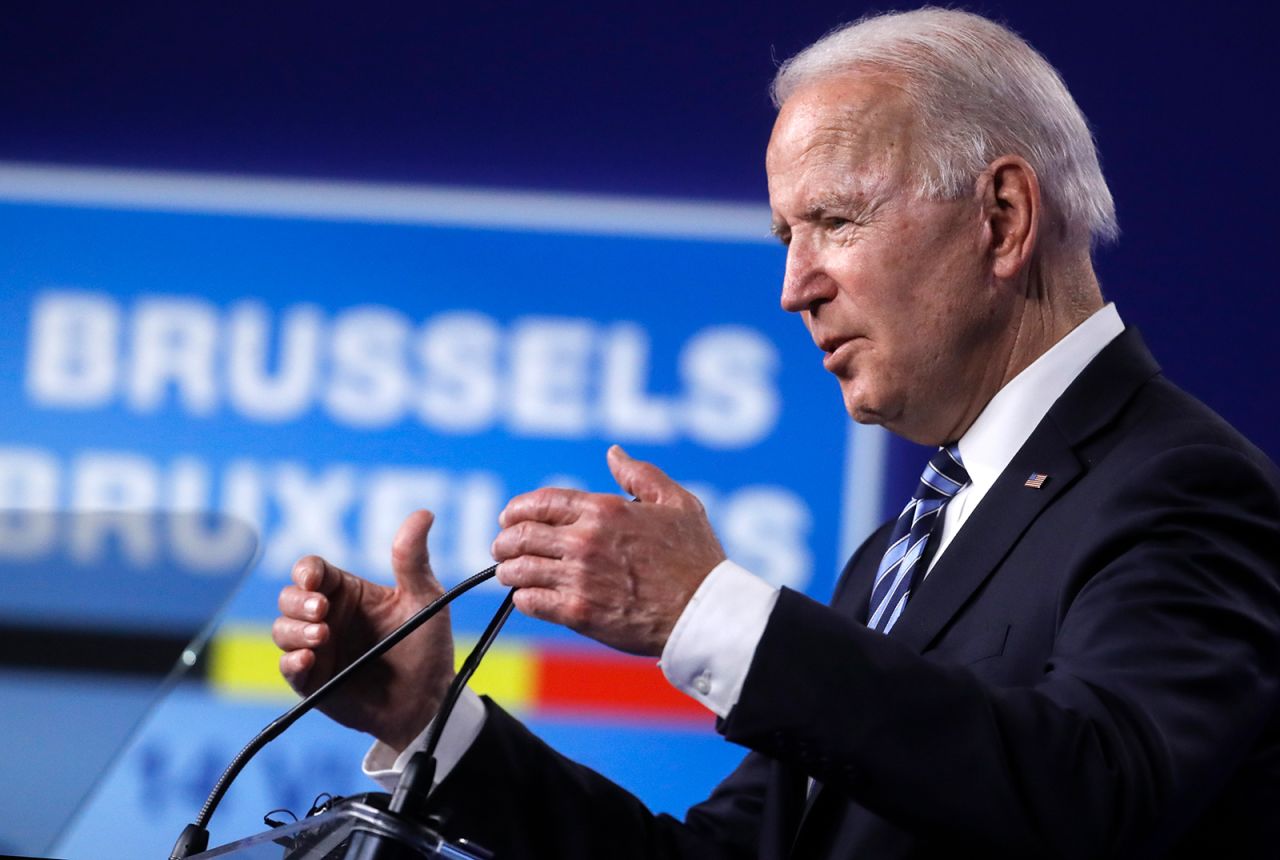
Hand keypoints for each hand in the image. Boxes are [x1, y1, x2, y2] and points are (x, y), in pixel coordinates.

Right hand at [273, 509, 454, 751]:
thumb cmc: (427, 645)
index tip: (314, 580)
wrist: (428, 699)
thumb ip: (413, 559)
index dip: (306, 571)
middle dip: (298, 601)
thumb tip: (423, 513)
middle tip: (322, 611)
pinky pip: (288, 668)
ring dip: (294, 630)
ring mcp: (317, 649)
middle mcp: (327, 617)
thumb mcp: (425, 598)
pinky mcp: (313, 681)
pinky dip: (292, 661)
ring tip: (322, 637)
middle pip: (289, 597)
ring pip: (282, 630)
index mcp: (347, 592)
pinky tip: (309, 659)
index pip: (312, 571)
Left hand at [491, 445, 725, 655]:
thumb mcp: (677, 503)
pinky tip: (528, 596)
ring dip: (508, 571)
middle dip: (504, 541)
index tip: (509, 518)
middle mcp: (585, 540)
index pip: (540, 502)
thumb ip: (640, 474)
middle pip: (520, 535)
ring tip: (510, 574)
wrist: (704, 612)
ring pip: (519, 569)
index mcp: (604, 510)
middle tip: (502, 548)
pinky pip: (531, 602)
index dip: (516, 510)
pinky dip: (523, 598)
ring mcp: (579, 577)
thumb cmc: (696, 558)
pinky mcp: (578, 612)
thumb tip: (613, 453)